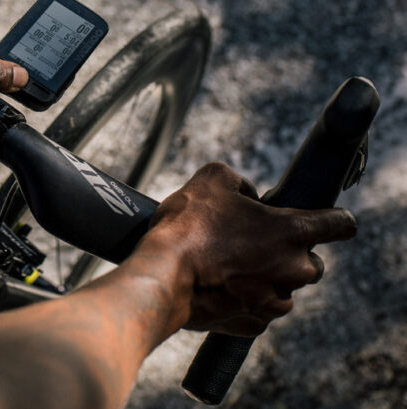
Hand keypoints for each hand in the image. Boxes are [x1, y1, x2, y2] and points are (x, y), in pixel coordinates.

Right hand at [136, 163, 356, 336]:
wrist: (162, 276)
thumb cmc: (188, 225)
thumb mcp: (213, 179)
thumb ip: (242, 183)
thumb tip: (248, 197)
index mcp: (293, 231)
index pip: (342, 224)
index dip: (336, 219)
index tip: (327, 221)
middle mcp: (294, 270)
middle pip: (312, 263)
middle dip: (290, 255)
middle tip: (253, 245)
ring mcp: (275, 302)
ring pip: (284, 290)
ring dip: (267, 280)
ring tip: (230, 269)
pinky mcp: (253, 325)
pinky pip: (259, 312)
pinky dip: (245, 302)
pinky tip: (219, 289)